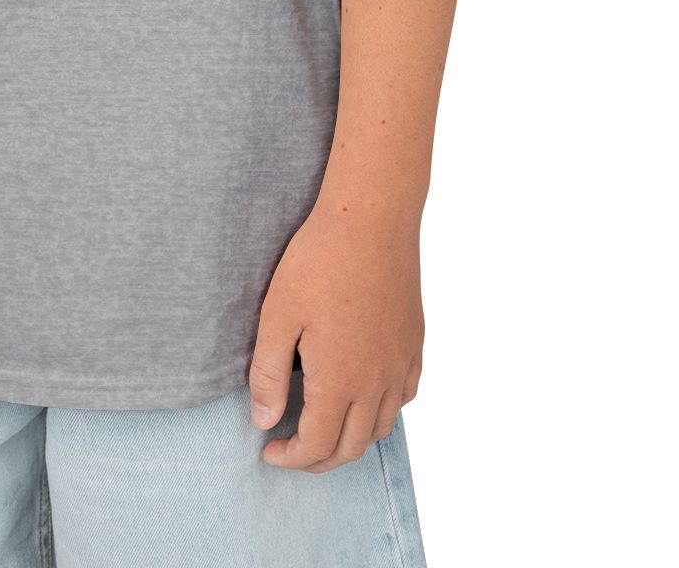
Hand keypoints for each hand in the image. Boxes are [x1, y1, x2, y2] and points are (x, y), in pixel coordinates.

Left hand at [248, 200, 423, 470]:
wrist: (371, 218)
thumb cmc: (318, 261)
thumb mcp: (277, 315)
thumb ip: (269, 374)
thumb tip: (265, 421)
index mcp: (341, 380)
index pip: (317, 446)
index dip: (290, 458)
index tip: (268, 450)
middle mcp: (377, 381)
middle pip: (351, 447)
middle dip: (318, 460)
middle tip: (292, 450)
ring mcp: (401, 362)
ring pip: (382, 426)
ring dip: (351, 440)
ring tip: (324, 427)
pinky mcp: (414, 341)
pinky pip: (405, 395)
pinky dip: (384, 411)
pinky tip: (366, 397)